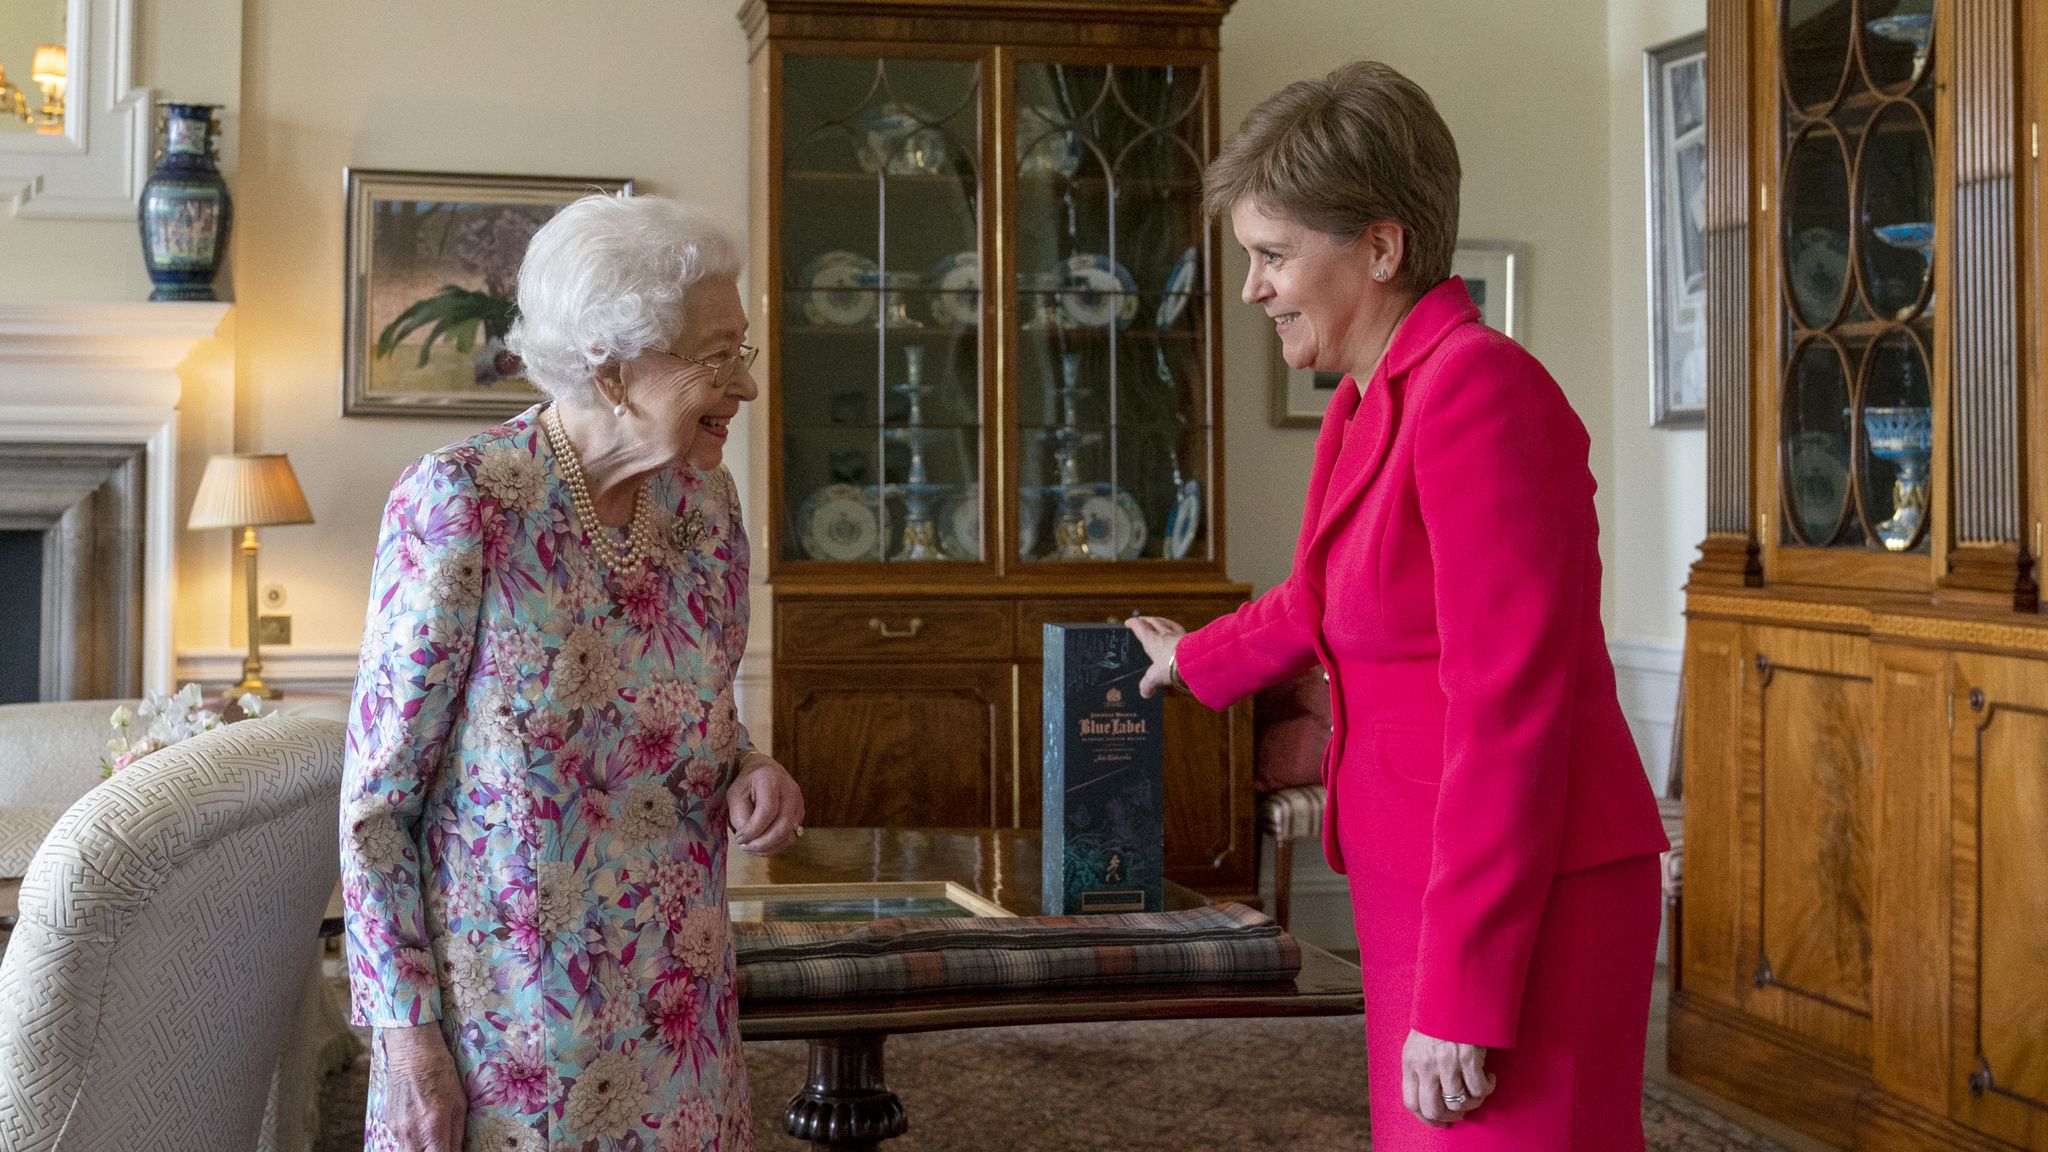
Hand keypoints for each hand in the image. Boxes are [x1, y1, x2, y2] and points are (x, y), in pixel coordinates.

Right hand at [378, 1023, 465, 1150]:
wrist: (413, 1054)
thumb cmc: (442, 1075)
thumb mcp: (458, 1104)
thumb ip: (456, 1135)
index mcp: (433, 1128)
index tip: (452, 1151)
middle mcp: (411, 1133)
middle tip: (440, 1144)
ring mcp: (397, 1130)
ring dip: (421, 1149)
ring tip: (432, 1134)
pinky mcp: (388, 1124)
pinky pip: (401, 1140)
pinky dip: (412, 1139)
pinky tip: (420, 1122)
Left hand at [728, 755, 804, 854]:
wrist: (764, 772)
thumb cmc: (746, 784)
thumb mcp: (735, 795)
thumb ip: (740, 816)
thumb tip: (749, 839)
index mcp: (771, 781)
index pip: (768, 811)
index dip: (753, 830)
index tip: (739, 838)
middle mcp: (790, 791)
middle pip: (783, 826)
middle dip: (762, 843)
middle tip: (745, 847)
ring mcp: (798, 803)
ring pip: (789, 835)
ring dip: (769, 847)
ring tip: (751, 847)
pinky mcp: (800, 814)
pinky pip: (791, 837)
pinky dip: (775, 845)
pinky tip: (761, 844)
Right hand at [1124, 616, 1186, 698]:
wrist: (1196, 660)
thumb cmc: (1172, 665)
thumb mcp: (1155, 677)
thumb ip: (1148, 684)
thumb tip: (1144, 692)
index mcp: (1152, 640)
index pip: (1140, 628)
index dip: (1133, 624)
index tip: (1129, 622)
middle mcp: (1165, 634)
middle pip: (1154, 622)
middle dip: (1147, 620)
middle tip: (1143, 619)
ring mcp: (1179, 635)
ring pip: (1168, 624)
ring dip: (1162, 621)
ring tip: (1160, 621)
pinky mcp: (1191, 639)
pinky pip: (1181, 631)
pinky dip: (1177, 630)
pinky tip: (1179, 633)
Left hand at [1401, 1028, 1492, 1127]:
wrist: (1455, 994)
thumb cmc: (1438, 1019)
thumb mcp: (1419, 1042)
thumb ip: (1420, 1067)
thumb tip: (1430, 1096)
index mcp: (1411, 1061)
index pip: (1411, 1102)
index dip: (1426, 1118)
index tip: (1439, 1120)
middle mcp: (1426, 1064)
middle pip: (1433, 1109)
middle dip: (1448, 1117)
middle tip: (1460, 1112)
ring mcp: (1447, 1062)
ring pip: (1458, 1103)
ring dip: (1471, 1103)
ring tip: (1476, 1091)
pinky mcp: (1469, 1057)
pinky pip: (1479, 1089)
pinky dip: (1486, 1089)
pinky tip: (1488, 1078)